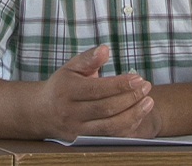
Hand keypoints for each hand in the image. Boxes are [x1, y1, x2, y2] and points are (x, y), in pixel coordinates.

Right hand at [35, 45, 155, 139]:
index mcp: (68, 91)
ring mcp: (77, 130)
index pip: (98, 89)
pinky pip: (110, 137)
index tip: (138, 78)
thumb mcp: (72, 67)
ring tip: (149, 102)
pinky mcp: (84, 141)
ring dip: (133, 115)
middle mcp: (71, 113)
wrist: (43, 112)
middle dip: (130, 98)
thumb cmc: (63, 85)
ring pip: (110, 127)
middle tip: (147, 87)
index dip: (120, 84)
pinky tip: (139, 115)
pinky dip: (127, 127)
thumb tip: (105, 49)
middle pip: (106, 109)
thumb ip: (89, 58)